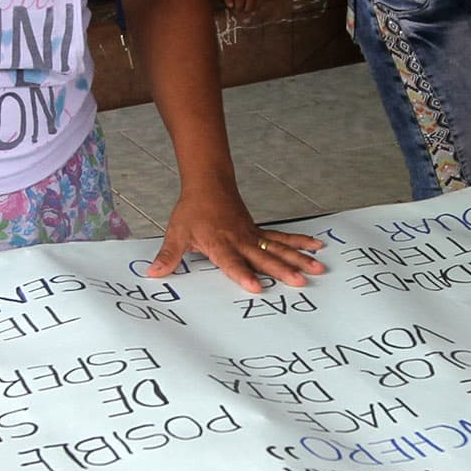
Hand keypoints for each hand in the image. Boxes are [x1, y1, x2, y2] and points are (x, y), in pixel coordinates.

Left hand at [148, 181, 325, 294]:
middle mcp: (240, 240)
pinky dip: (300, 242)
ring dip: (299, 259)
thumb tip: (153, 274)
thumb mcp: (177, 233)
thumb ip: (168, 256)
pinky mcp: (259, 232)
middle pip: (263, 257)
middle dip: (281, 270)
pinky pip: (283, 238)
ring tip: (317, 269)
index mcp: (219, 243)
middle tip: (299, 282)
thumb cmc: (192, 211)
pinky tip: (317, 246)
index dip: (243, 274)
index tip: (256, 286)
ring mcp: (253, 236)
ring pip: (279, 248)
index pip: (231, 262)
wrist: (208, 184)